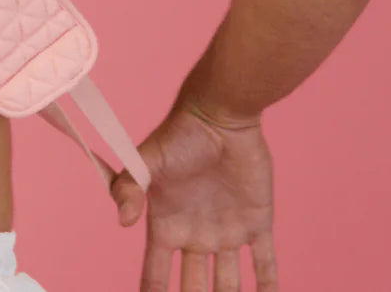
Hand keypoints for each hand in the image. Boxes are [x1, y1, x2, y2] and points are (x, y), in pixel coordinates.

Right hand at [111, 102, 277, 291]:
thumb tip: (123, 220)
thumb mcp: (148, 160)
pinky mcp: (256, 224)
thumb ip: (130, 186)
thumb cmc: (179, 134)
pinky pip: (264, 264)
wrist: (220, 116)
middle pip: (193, 286)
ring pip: (229, 284)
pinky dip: (268, 287)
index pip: (156, 271)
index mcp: (166, 224)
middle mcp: (194, 234)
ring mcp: (226, 231)